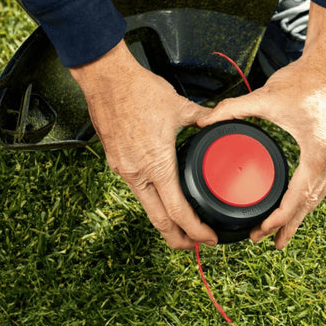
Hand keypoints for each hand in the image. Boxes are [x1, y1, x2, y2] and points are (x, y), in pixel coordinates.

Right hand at [70, 40, 216, 249]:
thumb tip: (219, 122)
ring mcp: (122, 169)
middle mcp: (136, 173)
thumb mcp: (180, 106)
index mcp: (156, 164)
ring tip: (179, 223)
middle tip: (195, 246)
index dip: (195, 231)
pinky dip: (150, 197)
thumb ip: (204, 119)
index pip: (178, 211)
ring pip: (145, 205)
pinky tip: (159, 192)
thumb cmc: (138, 90)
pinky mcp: (114, 160)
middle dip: (178, 239)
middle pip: (158, 221)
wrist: (106, 79)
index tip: (209, 238)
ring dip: (163, 219)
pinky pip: (135, 187)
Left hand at [198, 2, 325, 248]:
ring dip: (299, 216)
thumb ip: (232, 109)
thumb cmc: (302, 80)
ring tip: (281, 235)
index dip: (279, 217)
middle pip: (308, 203)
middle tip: (266, 243)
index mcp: (316, 152)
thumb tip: (203, 120)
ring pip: (316, 196)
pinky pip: (319, 184)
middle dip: (288, 225)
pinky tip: (295, 207)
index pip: (297, 196)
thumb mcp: (265, 97)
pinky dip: (306, 199)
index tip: (262, 230)